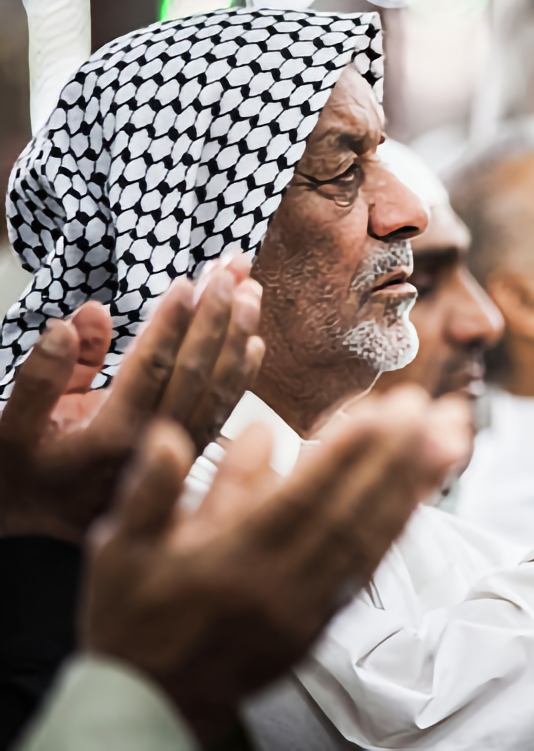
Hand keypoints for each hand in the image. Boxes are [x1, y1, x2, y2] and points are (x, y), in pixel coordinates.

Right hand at [0, 259, 262, 541]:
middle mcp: (151, 448)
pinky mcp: (185, 457)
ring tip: (251, 291)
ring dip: (237, 338)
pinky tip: (255, 342)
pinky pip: (221, 412)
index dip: (171, 323)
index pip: (151, 369)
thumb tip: (72, 325)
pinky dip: (241, 376)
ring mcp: (173, 455)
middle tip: (233, 270)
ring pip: (217, 392)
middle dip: (216, 317)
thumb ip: (40, 377)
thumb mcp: (7, 426)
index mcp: (109, 438)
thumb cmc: (16, 466)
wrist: (27, 516)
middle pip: (195, 374)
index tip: (189, 282)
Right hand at [84, 386, 469, 743]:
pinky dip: (400, 523)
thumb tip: (171, 435)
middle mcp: (278, 586)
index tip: (387, 412)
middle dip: (399, 459)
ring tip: (451, 436)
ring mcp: (307, 607)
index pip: (302, 501)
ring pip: (371, 538)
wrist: (150, 700)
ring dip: (415, 485)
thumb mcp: (120, 549)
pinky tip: (426, 487)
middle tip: (437, 409)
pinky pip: (370, 567)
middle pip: (352, 514)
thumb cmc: (132, 615)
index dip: (348, 455)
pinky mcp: (322, 622)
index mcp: (230, 562)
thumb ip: (152, 491)